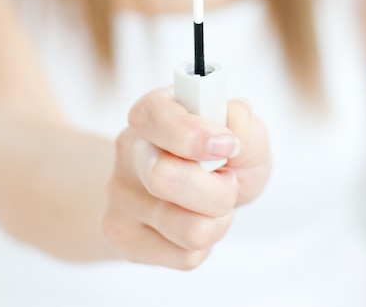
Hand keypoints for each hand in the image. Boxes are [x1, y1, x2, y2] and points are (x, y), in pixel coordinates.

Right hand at [102, 88, 270, 269]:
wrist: (201, 194)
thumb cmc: (223, 156)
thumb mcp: (246, 131)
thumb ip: (242, 122)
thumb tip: (231, 125)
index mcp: (154, 110)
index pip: (154, 117)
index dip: (193, 134)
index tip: (227, 146)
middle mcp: (129, 148)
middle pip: (162, 178)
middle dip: (217, 190)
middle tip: (227, 180)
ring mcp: (119, 194)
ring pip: (185, 228)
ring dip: (218, 220)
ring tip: (214, 203)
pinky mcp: (122, 236)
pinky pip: (184, 256)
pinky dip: (206, 245)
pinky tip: (195, 221)